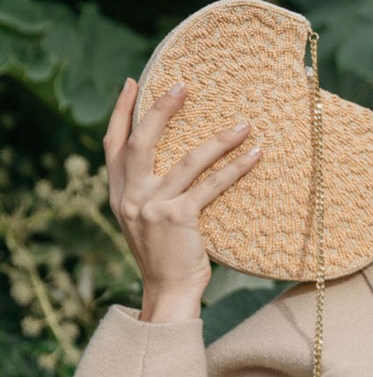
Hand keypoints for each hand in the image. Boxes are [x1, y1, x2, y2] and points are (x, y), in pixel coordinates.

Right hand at [104, 79, 261, 321]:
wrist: (168, 293)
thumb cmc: (165, 256)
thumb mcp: (144, 221)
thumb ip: (147, 192)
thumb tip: (169, 160)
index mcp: (119, 195)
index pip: (113, 145)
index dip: (121, 112)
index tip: (132, 83)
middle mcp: (131, 197)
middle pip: (142, 141)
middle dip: (161, 109)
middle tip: (183, 85)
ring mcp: (153, 207)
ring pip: (187, 161)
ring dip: (218, 139)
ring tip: (243, 123)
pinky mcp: (179, 218)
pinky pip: (211, 185)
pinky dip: (235, 167)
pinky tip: (254, 154)